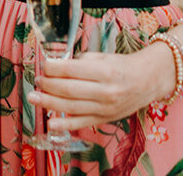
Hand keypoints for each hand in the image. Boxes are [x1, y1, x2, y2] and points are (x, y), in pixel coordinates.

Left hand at [28, 46, 173, 132]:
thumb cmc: (123, 66)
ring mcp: (106, 108)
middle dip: (48, 85)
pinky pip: (82, 123)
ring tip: (34, 97)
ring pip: (72, 107)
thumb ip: (80, 61)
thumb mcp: (103, 57)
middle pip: (68, 89)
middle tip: (38, 80)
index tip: (44, 65)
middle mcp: (106, 91)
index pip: (71, 70)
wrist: (148, 81)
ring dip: (49, 102)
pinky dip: (65, 125)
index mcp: (105, 71)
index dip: (53, 68)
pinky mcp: (105, 119)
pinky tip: (50, 123)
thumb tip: (57, 66)